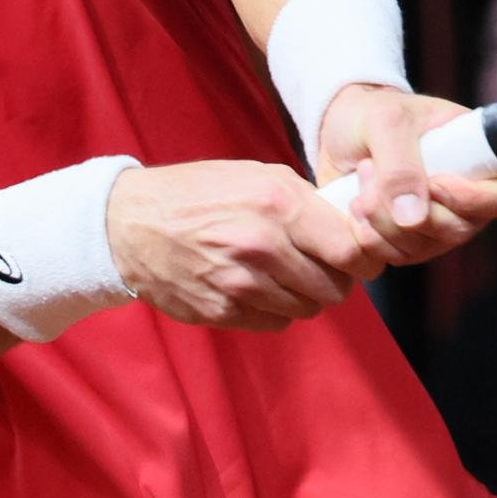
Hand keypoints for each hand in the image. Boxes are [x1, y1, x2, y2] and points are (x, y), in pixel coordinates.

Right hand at [104, 161, 383, 332]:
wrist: (131, 223)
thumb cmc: (201, 193)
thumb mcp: (258, 175)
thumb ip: (307, 202)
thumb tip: (354, 227)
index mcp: (278, 204)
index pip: (351, 250)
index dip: (364, 258)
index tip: (360, 256)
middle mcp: (262, 246)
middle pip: (334, 287)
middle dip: (335, 279)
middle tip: (320, 265)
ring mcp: (240, 284)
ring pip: (306, 309)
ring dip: (304, 296)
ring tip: (284, 274)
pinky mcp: (222, 311)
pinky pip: (274, 323)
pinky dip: (275, 310)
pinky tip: (258, 287)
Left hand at [313, 85, 496, 265]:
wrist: (340, 130)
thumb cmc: (374, 114)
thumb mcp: (386, 122)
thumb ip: (401, 166)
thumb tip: (415, 219)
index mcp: (480, 159)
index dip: (478, 200)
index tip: (435, 184)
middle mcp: (467, 200)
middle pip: (458, 230)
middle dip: (407, 209)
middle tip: (370, 170)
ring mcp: (438, 226)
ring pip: (421, 247)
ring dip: (380, 219)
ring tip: (361, 177)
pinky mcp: (407, 243)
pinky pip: (392, 257)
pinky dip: (367, 235)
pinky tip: (353, 204)